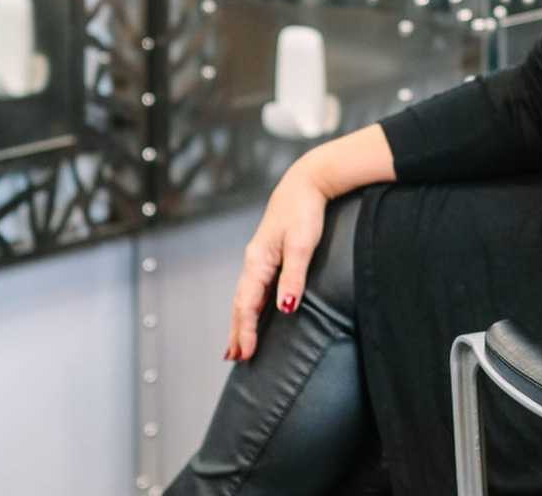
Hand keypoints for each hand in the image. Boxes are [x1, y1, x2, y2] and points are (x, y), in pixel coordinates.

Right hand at [224, 156, 332, 361]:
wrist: (307, 182)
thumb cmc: (305, 211)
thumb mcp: (302, 244)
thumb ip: (294, 276)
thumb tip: (285, 308)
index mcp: (258, 261)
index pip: (247, 304)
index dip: (246, 330)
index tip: (246, 354)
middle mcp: (254, 261)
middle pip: (240, 303)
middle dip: (237, 331)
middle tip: (234, 358)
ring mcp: (260, 258)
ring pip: (245, 296)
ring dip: (240, 321)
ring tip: (237, 344)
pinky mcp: (269, 255)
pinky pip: (254, 288)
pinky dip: (250, 306)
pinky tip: (254, 313)